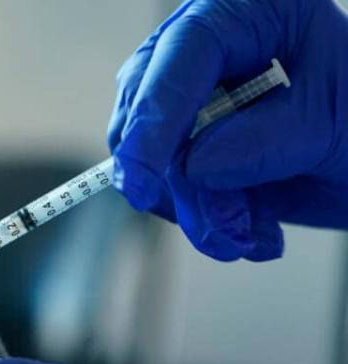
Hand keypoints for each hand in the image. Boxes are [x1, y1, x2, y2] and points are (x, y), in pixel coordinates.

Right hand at [109, 0, 347, 261]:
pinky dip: (210, 224)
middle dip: (181, 183)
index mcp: (249, 13)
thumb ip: (263, 143)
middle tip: (222, 233)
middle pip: (149, 112)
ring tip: (252, 237)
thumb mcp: (333, 124)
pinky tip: (255, 232)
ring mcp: (196, 105)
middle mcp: (209, 53)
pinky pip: (173, 192)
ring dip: (201, 215)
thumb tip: (193, 167)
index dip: (154, 118)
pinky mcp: (193, 151)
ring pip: (157, 164)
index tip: (140, 183)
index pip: (183, 54)